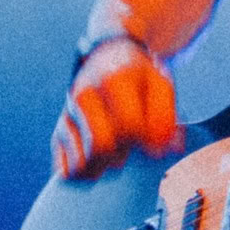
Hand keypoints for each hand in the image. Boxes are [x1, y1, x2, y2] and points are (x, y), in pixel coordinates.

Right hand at [56, 39, 182, 179]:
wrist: (108, 55)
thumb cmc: (139, 76)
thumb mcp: (161, 84)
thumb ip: (167, 117)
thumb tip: (170, 150)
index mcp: (112, 79)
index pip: (129, 126)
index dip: (147, 141)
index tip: (154, 138)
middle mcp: (83, 95)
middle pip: (101, 147)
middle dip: (123, 153)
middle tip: (133, 143)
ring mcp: (68, 115)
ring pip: (82, 163)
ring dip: (106, 166)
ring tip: (118, 150)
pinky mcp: (58, 132)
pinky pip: (68, 171)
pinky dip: (87, 174)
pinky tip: (102, 161)